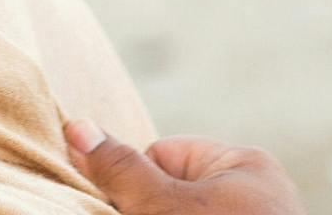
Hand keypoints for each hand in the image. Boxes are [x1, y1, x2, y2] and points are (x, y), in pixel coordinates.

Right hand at [63, 117, 308, 214]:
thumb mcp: (164, 207)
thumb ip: (123, 171)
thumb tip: (77, 125)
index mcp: (245, 165)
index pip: (164, 154)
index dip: (137, 185)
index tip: (124, 208)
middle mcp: (255, 197)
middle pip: (173, 195)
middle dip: (149, 210)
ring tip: (115, 214)